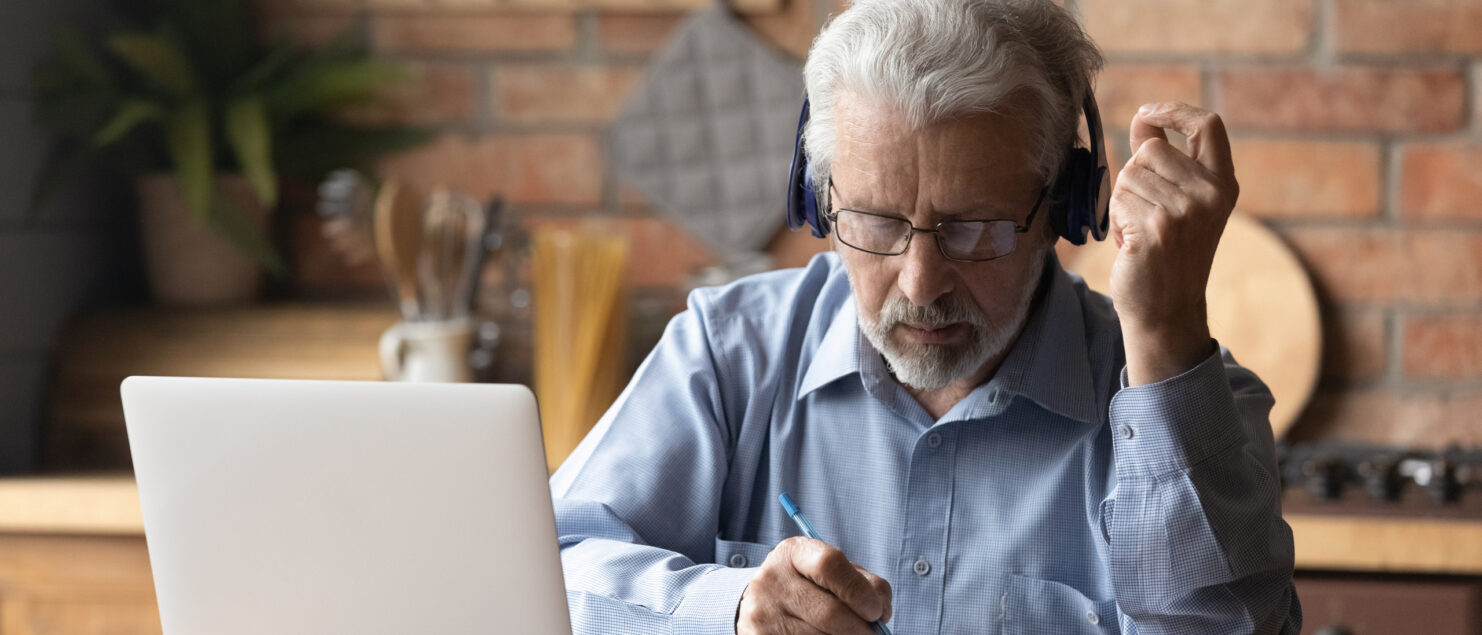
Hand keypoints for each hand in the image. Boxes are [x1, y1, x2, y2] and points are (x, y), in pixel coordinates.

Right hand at [736, 537, 891, 634]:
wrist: (763, 606)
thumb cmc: (810, 587)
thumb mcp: (831, 574)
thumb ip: (862, 583)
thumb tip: (881, 614)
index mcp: (793, 552)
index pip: (829, 564)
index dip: (859, 590)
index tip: (876, 611)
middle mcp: (772, 580)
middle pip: (830, 612)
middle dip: (860, 628)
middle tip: (873, 634)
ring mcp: (763, 612)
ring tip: (847, 634)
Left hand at [1110, 102, 1236, 384]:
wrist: (1166, 310)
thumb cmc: (1167, 255)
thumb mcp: (1182, 204)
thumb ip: (1167, 164)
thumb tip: (1144, 121)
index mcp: (1223, 184)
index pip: (1207, 125)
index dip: (1174, 111)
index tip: (1147, 113)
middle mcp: (1210, 194)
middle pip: (1151, 149)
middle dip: (1135, 176)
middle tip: (1145, 214)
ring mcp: (1184, 210)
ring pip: (1129, 174)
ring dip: (1124, 202)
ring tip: (1141, 232)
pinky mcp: (1156, 227)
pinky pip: (1118, 200)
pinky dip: (1117, 221)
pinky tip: (1133, 245)